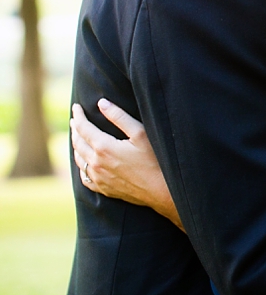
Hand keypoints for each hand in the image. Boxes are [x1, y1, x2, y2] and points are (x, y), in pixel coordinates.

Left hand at [71, 99, 183, 230]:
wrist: (162, 190)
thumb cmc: (155, 160)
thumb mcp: (140, 133)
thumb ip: (120, 117)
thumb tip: (102, 103)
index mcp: (104, 147)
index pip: (83, 127)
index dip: (78, 116)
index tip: (76, 107)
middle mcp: (96, 164)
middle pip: (78, 142)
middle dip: (75, 129)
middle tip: (75, 120)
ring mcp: (98, 178)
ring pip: (79, 159)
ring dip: (76, 146)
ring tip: (77, 137)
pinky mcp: (104, 189)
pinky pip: (84, 177)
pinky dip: (81, 166)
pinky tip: (85, 163)